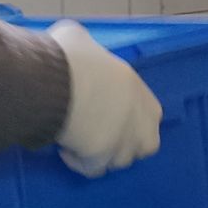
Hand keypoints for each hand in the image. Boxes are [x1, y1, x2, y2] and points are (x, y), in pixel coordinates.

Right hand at [48, 21, 161, 176]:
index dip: (129, 115)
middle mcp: (138, 119)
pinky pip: (94, 170)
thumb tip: (74, 45)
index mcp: (137, 89)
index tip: (104, 110)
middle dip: (127, 142)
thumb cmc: (71, 58)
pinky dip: (81, 163)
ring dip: (105, 154)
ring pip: (121, 159)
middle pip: (145, 142)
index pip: (149, 112)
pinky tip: (66, 150)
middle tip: (100, 133)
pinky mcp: (102, 159)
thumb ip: (84, 45)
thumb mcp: (78, 37)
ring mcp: (123, 142)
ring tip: (81, 142)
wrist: (58, 84)